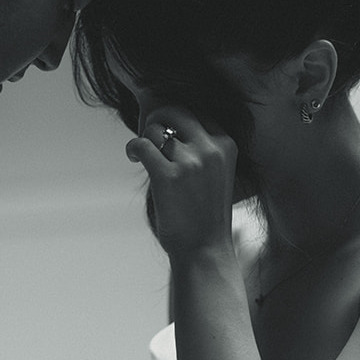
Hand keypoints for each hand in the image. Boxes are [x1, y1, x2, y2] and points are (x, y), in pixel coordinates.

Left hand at [125, 105, 236, 257]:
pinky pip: (142, 145)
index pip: (197, 112)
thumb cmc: (206, 213)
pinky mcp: (167, 176)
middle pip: (176, 111)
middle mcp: (211, 149)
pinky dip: (133, 148)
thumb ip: (200, 147)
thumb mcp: (216, 172)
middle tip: (150, 133)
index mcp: (226, 145)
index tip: (168, 131)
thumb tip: (167, 124)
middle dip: (158, 118)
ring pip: (156, 129)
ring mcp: (190, 162)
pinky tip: (133, 157)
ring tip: (144, 154)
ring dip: (145, 139)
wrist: (205, 249)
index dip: (177, 118)